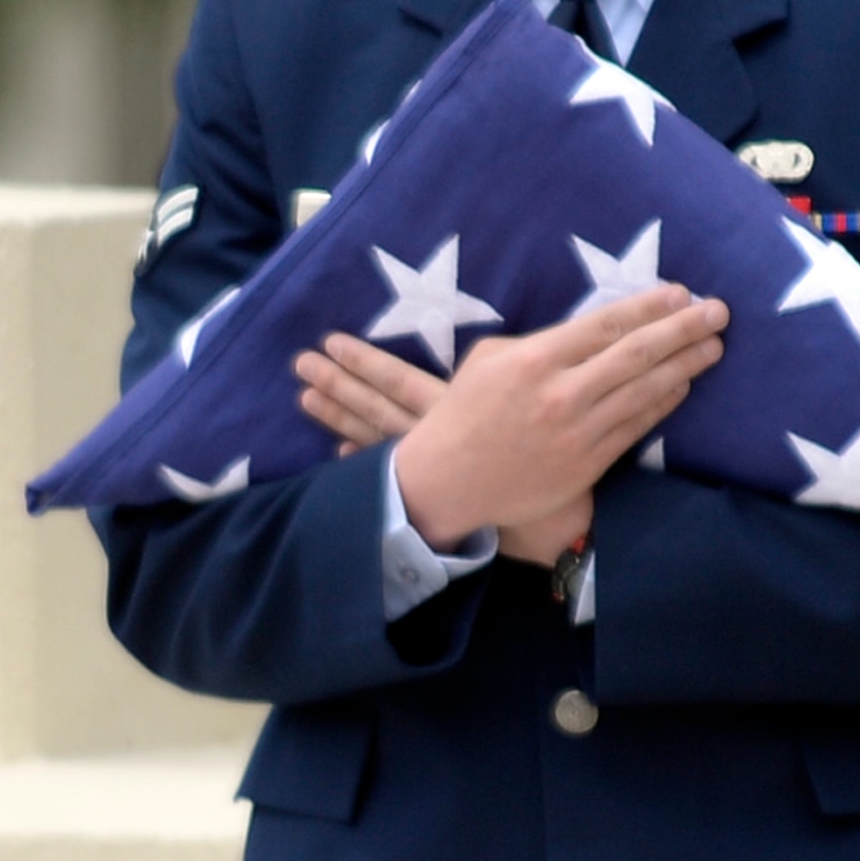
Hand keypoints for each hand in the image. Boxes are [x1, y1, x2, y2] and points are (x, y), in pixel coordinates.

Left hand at [293, 338, 589, 564]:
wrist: (559, 516)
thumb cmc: (555, 451)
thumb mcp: (534, 402)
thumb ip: (508, 376)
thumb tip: (496, 352)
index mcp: (454, 409)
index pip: (397, 380)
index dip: (362, 363)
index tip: (329, 343)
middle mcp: (432, 437)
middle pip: (375, 407)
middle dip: (338, 386)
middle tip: (300, 365)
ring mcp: (429, 468)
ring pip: (375, 437)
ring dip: (340, 417)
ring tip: (305, 398)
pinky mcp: (436, 494)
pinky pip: (389, 474)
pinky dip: (362, 461)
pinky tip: (339, 451)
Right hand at [394, 285, 726, 550]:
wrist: (445, 482)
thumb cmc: (464, 413)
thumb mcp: (488, 358)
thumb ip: (539, 342)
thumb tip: (589, 331)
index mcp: (535, 359)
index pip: (605, 325)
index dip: (649, 307)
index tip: (681, 293)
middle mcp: (561, 394)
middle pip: (636, 354)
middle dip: (683, 330)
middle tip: (719, 312)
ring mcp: (577, 433)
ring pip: (644, 392)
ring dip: (685, 366)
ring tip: (714, 347)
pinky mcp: (586, 466)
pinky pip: (634, 429)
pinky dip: (663, 405)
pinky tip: (684, 386)